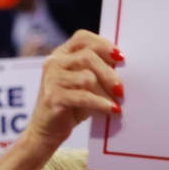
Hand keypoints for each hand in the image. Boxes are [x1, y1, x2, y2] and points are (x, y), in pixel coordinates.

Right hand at [26, 30, 123, 150]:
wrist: (46, 131)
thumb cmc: (70, 105)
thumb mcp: (83, 82)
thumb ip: (96, 69)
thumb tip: (122, 63)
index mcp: (60, 55)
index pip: (82, 38)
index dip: (103, 45)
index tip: (120, 58)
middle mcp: (53, 64)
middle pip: (88, 57)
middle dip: (109, 73)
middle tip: (120, 89)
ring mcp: (51, 80)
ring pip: (87, 78)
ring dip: (105, 92)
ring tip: (115, 103)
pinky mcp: (52, 97)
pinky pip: (84, 97)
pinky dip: (100, 104)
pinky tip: (111, 110)